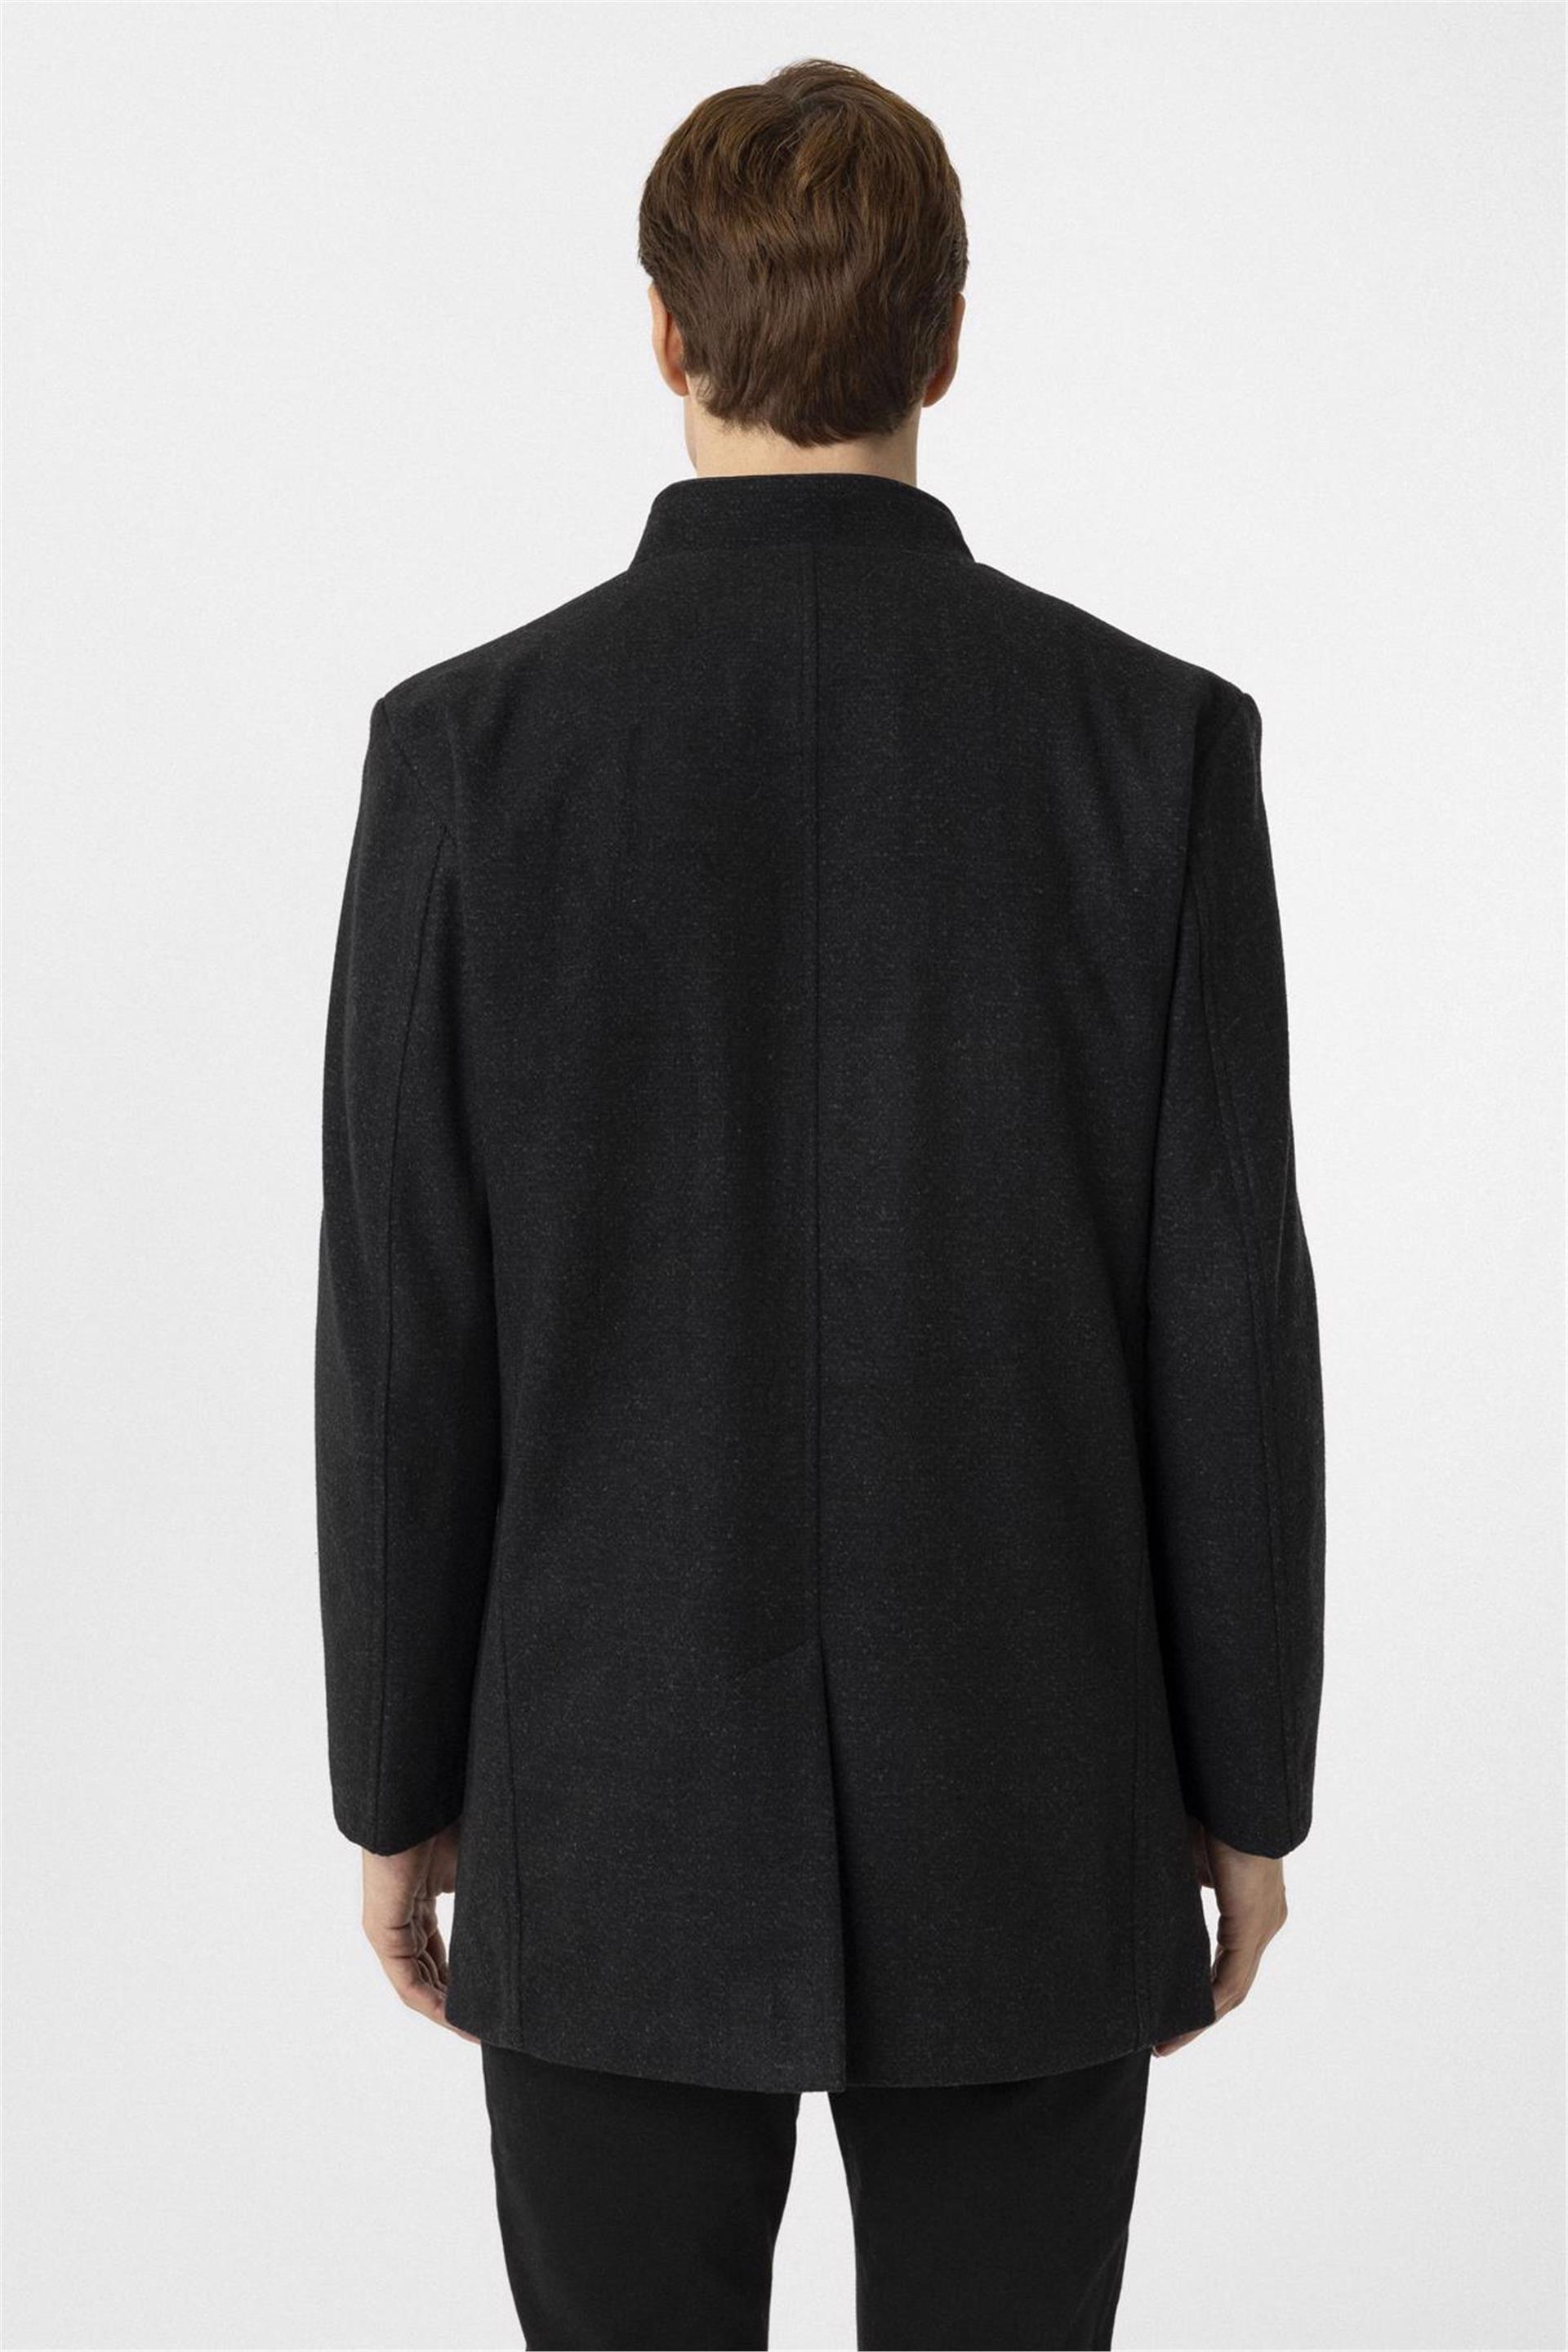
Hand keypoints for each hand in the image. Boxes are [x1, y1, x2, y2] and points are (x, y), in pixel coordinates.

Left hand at [360, 1821, 477, 2039]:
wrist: (417, 1803)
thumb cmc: (448, 1822)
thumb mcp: (477, 1869)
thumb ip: (490, 1899)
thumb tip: (537, 1909)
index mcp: (422, 1900)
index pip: (440, 1953)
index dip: (465, 1979)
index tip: (491, 1998)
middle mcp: (403, 1918)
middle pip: (429, 1973)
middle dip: (457, 2002)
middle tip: (489, 2024)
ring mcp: (390, 1928)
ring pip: (417, 1984)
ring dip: (445, 2011)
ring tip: (477, 2032)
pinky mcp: (382, 1932)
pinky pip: (406, 1981)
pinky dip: (431, 2004)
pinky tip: (456, 2019)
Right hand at [1154, 1818, 1288, 2056]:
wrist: (1236, 1795)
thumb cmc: (1210, 1813)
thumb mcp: (1186, 1857)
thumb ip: (1176, 1883)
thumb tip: (1146, 1892)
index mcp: (1251, 1904)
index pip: (1228, 1960)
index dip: (1200, 1988)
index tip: (1171, 2009)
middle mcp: (1264, 1921)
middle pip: (1232, 1984)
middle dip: (1198, 2015)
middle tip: (1165, 2040)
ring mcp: (1262, 1925)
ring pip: (1233, 1988)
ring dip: (1200, 2018)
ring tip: (1167, 2042)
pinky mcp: (1252, 1924)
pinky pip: (1232, 1978)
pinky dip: (1209, 2002)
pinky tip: (1187, 2022)